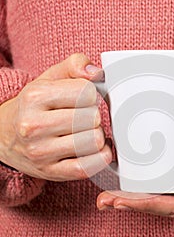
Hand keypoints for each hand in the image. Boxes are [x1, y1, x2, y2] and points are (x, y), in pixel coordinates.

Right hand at [0, 53, 111, 180]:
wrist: (4, 137)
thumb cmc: (34, 106)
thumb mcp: (49, 78)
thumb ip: (75, 64)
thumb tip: (96, 73)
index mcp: (35, 97)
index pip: (87, 93)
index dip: (92, 95)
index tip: (84, 99)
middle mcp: (34, 126)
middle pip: (92, 118)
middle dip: (94, 116)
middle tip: (84, 117)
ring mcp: (41, 152)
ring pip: (94, 142)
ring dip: (97, 137)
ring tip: (86, 133)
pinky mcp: (51, 172)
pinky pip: (88, 167)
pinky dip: (100, 157)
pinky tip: (95, 150)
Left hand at [97, 124, 173, 221]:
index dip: (145, 204)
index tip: (120, 200)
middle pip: (165, 209)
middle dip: (134, 205)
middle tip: (105, 200)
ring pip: (167, 204)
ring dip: (139, 201)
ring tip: (113, 197)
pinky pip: (173, 195)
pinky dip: (153, 193)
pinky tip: (138, 189)